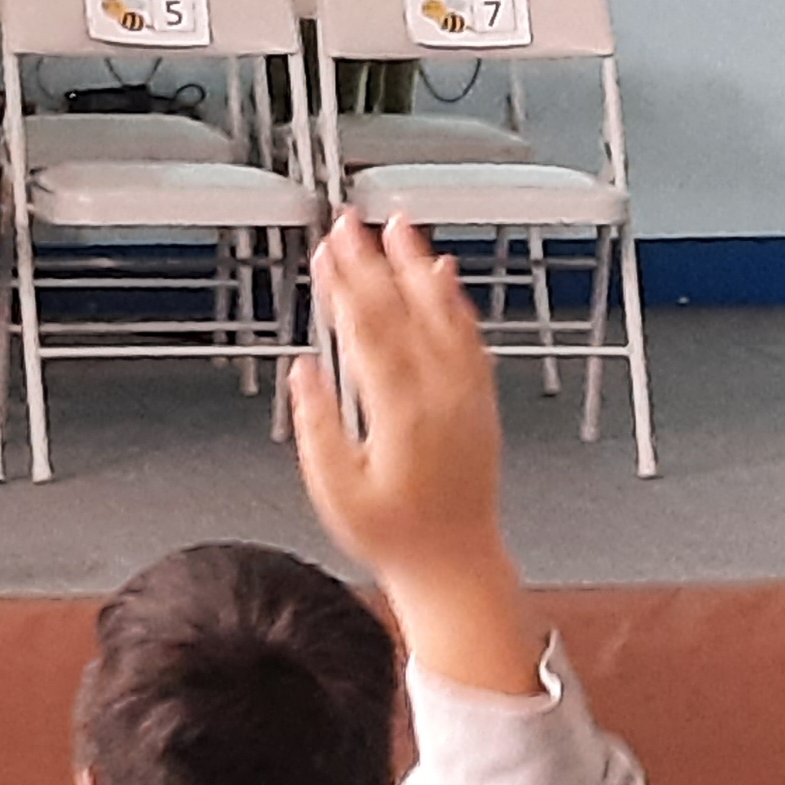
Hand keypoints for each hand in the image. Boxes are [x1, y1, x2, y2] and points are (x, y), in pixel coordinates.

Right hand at [289, 218, 537, 693]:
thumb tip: (305, 369)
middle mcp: (441, 393)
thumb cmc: (396, 536)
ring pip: (442, 313)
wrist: (456, 564)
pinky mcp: (479, 399)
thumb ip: (318, 426)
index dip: (344, 283)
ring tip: (400, 225)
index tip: (327, 249)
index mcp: (402, 411)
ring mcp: (466, 394)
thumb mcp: (337, 491)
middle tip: (348, 221)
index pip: (368, 328)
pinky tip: (443, 275)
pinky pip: (469, 336)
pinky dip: (454, 300)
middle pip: (402, 309)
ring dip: (418, 265)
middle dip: (371, 260)